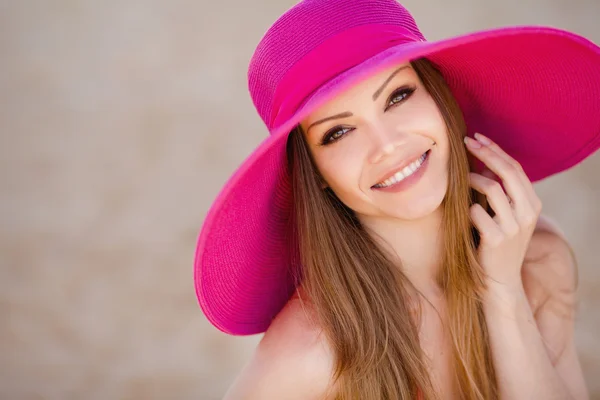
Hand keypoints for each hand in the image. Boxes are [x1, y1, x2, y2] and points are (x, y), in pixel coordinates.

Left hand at [464, 133, 542, 293]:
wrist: (499, 281)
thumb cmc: (496, 242)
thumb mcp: (506, 216)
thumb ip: (500, 192)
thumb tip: (482, 165)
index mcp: (532, 204)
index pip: (515, 168)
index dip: (496, 150)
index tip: (477, 137)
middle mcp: (527, 213)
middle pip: (507, 172)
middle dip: (486, 153)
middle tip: (466, 141)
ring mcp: (513, 227)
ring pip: (492, 189)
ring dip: (472, 179)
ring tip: (461, 179)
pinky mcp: (497, 238)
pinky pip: (476, 212)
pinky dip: (468, 208)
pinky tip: (464, 212)